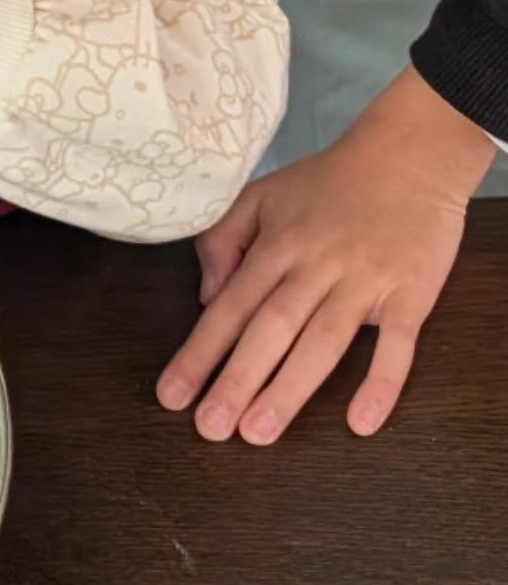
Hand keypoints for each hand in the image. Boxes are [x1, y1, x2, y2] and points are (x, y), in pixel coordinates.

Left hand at [157, 68, 493, 443]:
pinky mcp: (413, 291)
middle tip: (211, 427)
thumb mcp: (261, 195)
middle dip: (237, 380)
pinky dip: (382, 382)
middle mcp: (316, 266)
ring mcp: (365, 281)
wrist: (411, 152)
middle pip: (270, 329)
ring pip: (323, 341)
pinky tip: (362, 422)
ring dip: (290, 388)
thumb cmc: (329, 180)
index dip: (198, 354)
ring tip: (259, 433)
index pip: (228, 308)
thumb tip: (205, 297)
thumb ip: (223, 240)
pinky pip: (398, 344)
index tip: (172, 396)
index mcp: (276, 246)